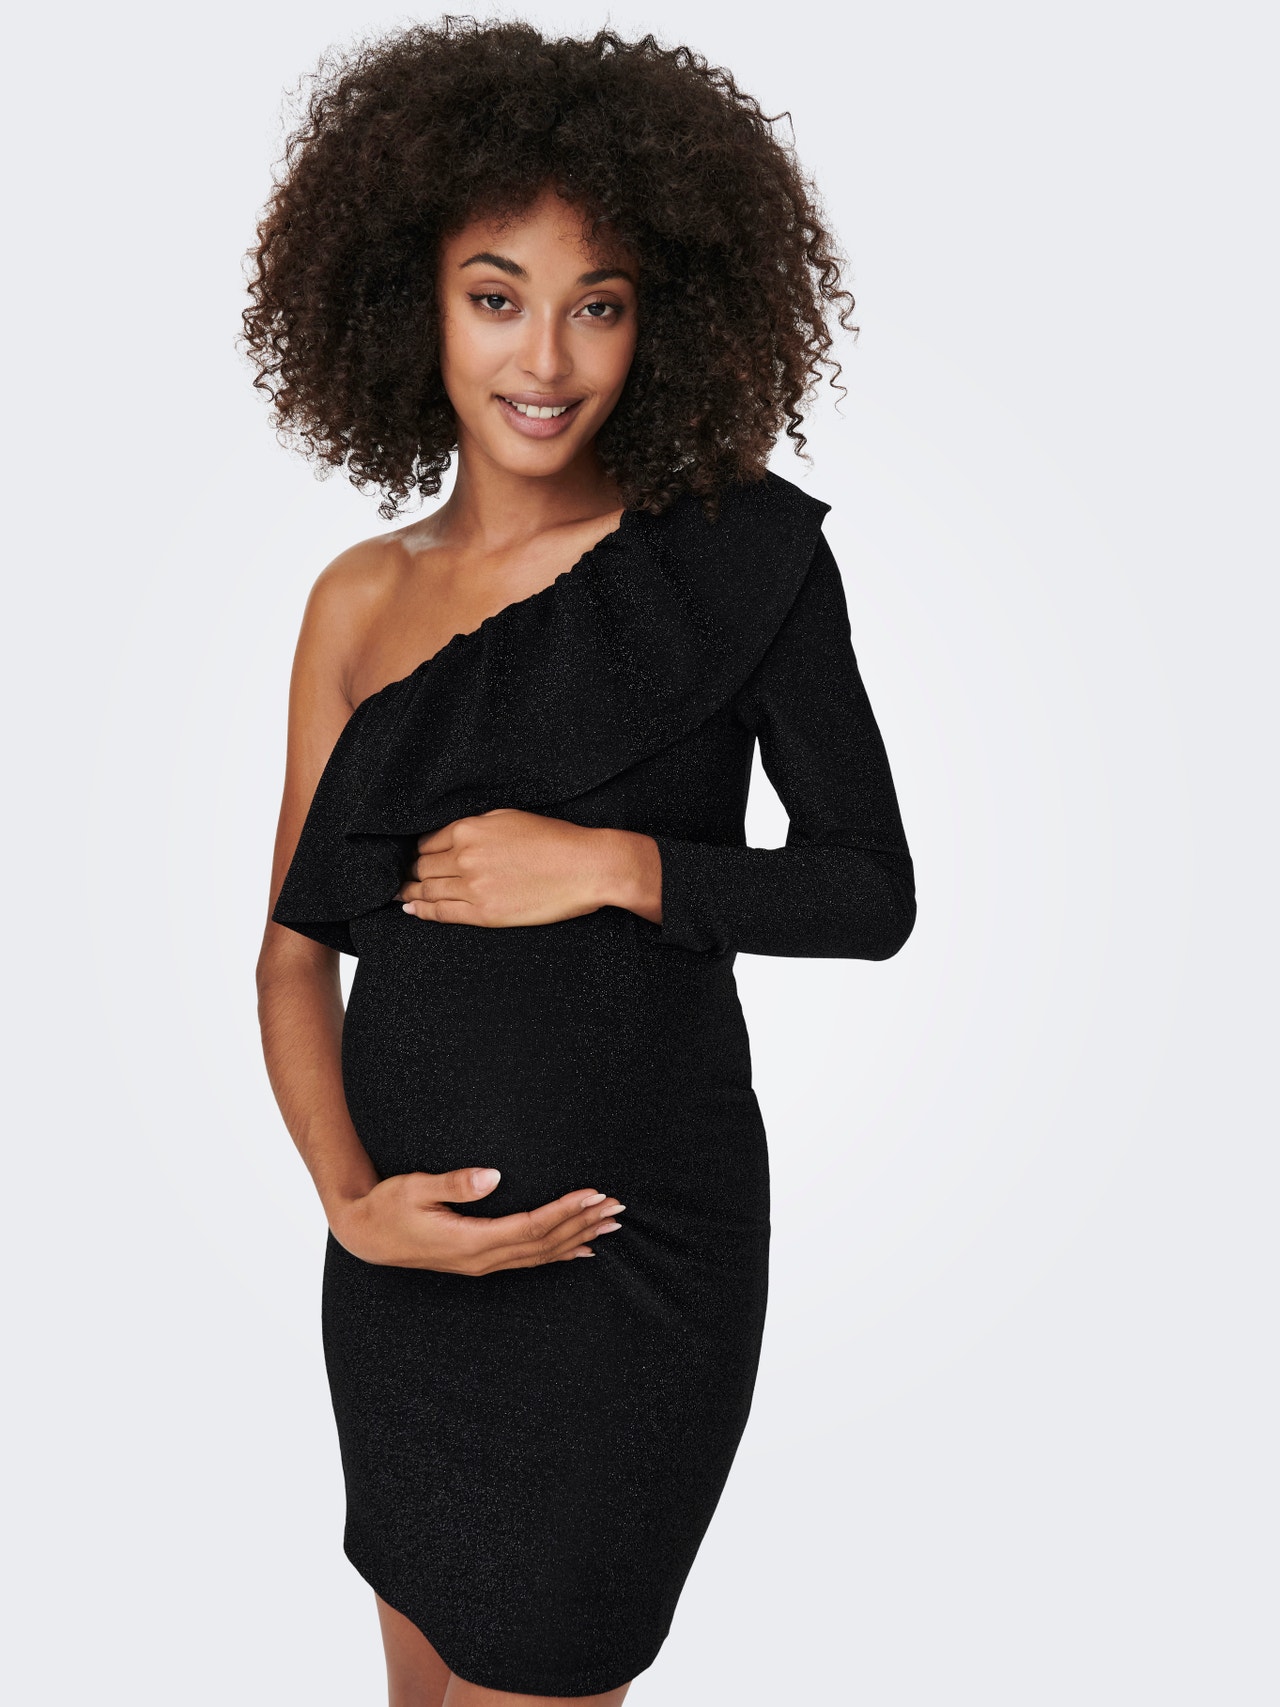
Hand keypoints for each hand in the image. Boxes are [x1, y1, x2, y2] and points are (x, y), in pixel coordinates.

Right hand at [327, 1167, 626, 1273]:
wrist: (365, 1235)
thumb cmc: (388, 1206)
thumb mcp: (414, 1187)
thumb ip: (453, 1183)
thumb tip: (492, 1176)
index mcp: (471, 1241)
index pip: (531, 1227)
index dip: (565, 1211)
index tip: (593, 1194)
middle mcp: (483, 1258)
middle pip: (545, 1243)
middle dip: (583, 1224)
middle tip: (617, 1208)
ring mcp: (482, 1264)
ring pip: (542, 1255)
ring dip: (578, 1238)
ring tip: (610, 1226)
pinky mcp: (480, 1261)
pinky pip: (529, 1261)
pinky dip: (558, 1254)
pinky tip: (580, 1250)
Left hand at [397, 809, 655, 926]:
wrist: (586, 867)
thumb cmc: (556, 839)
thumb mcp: (510, 816)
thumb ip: (477, 825)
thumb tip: (454, 834)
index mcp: (469, 829)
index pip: (426, 842)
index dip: (418, 851)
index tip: (413, 858)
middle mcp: (464, 857)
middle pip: (422, 867)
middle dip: (411, 872)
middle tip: (401, 878)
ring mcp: (472, 887)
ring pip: (427, 890)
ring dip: (410, 893)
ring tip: (400, 895)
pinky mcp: (484, 913)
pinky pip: (441, 913)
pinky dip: (422, 911)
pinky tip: (411, 910)